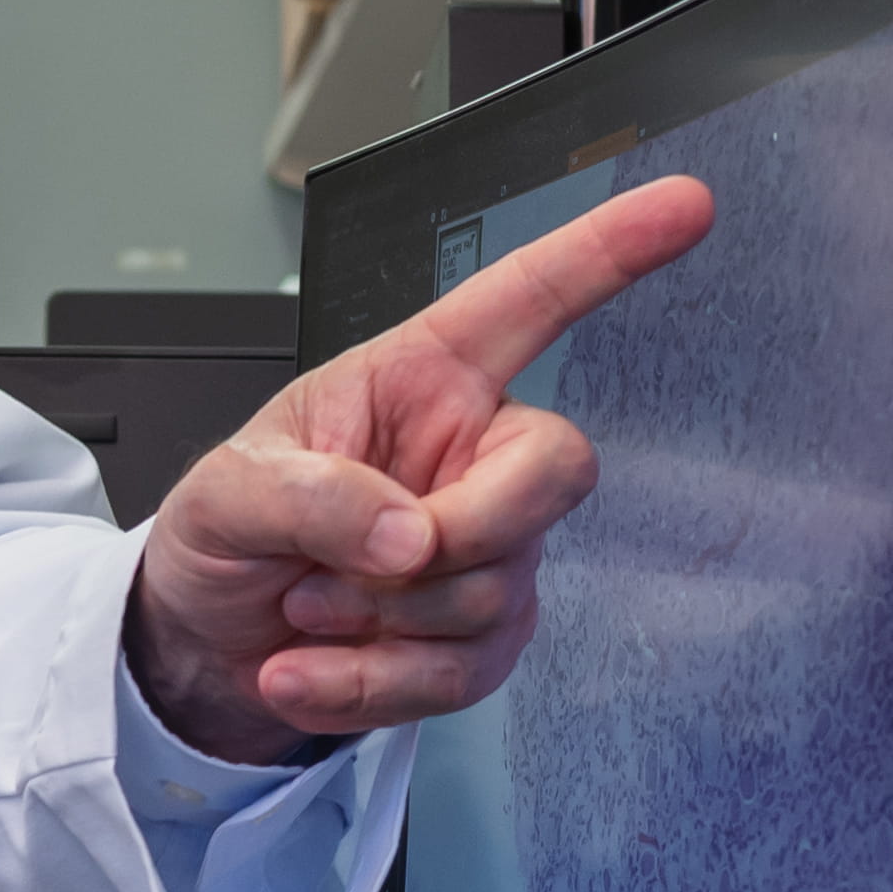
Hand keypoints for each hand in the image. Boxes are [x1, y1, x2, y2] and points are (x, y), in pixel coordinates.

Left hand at [125, 177, 715, 759]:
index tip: (686, 205)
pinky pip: (465, 672)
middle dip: (467, 532)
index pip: (528, 301)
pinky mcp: (481, 636)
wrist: (206, 648)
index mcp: (420, 377)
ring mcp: (488, 550)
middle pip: (556, 472)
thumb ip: (312, 497)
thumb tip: (409, 540)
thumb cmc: (222, 536)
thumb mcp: (229, 492)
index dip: (608, 252)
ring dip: (382, 621)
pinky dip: (374, 686)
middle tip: (368, 564)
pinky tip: (306, 672)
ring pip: (497, 591)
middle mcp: (471, 454)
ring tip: (303, 608)